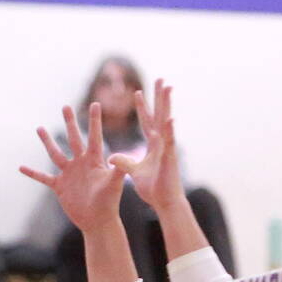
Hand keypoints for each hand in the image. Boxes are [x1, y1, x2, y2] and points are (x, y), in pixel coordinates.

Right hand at [19, 102, 124, 233]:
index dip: (94, 121)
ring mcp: (69, 174)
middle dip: (70, 123)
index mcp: (94, 160)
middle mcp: (81, 163)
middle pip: (74, 139)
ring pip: (56, 154)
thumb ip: (118, 169)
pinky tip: (21, 167)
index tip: (95, 104)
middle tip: (65, 107)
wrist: (97, 220)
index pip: (94, 136)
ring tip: (40, 128)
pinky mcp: (60, 186)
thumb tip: (116, 157)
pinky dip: (33, 173)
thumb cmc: (109, 202)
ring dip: (48, 141)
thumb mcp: (114, 184)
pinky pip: (44, 177)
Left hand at [110, 79, 187, 214]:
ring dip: (167, 106)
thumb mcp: (134, 172)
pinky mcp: (169, 159)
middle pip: (159, 116)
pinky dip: (170, 131)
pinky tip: (170, 119)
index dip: (143, 107)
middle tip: (160, 79)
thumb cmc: (153, 188)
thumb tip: (111, 157)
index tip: (138, 91)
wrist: (164, 201)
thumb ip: (124, 162)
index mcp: (153, 145)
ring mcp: (167, 149)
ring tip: (167, 89)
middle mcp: (161, 143)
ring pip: (166, 123)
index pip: (147, 122)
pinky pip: (169, 143)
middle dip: (159, 98)